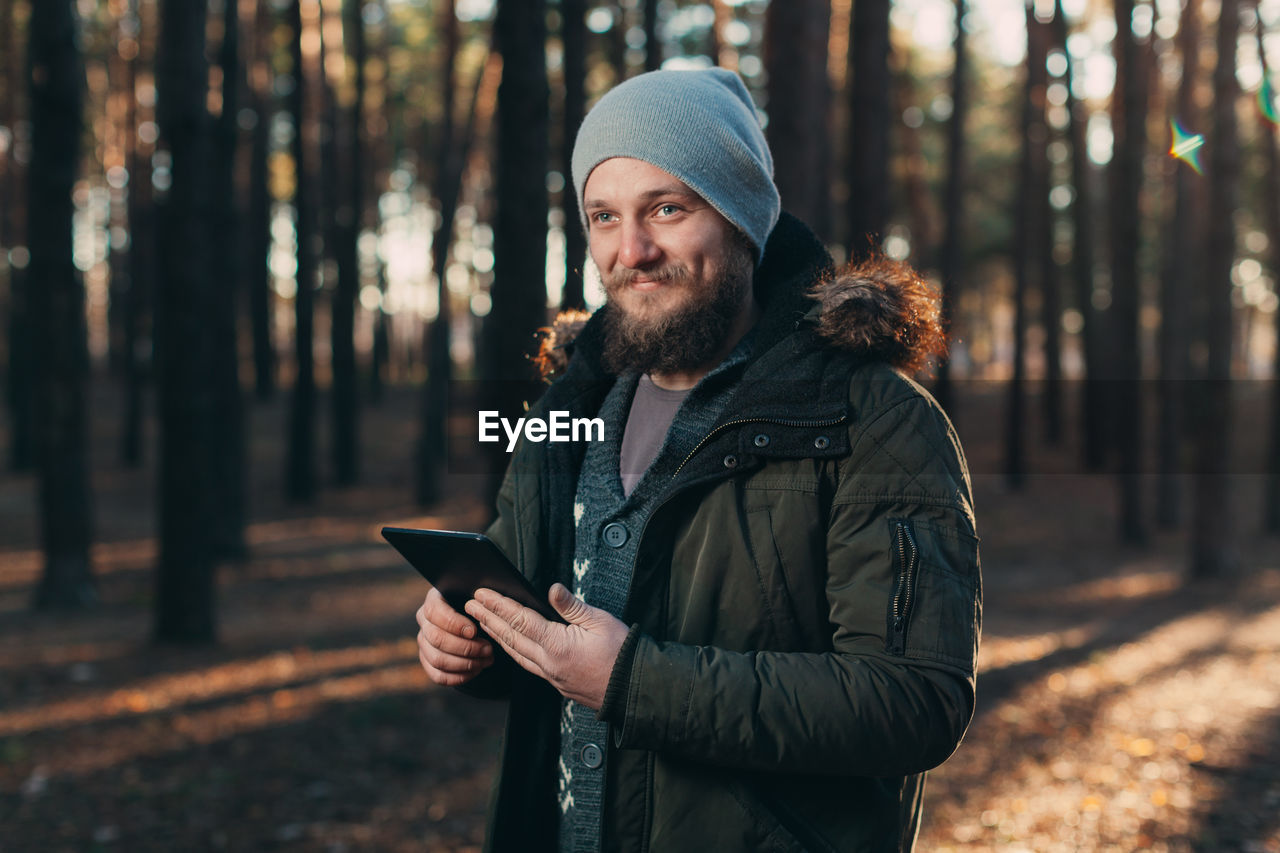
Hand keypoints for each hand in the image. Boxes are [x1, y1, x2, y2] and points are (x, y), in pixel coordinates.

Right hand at [415, 586, 494, 686]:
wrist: (476, 623)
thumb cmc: (479, 607)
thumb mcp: (479, 599)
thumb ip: (479, 601)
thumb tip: (482, 601)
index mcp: (434, 600)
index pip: (434, 611)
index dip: (453, 623)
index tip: (474, 631)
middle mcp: (424, 621)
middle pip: (436, 638)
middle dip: (465, 647)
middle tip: (488, 649)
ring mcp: (424, 643)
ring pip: (437, 659)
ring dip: (465, 664)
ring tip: (485, 661)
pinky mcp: (428, 661)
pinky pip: (438, 676)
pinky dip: (459, 677)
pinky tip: (476, 671)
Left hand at [464, 583, 628, 709]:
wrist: (635, 689)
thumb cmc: (623, 652)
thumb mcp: (600, 621)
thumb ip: (572, 606)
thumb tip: (551, 589)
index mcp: (558, 645)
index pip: (520, 620)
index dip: (498, 605)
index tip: (481, 593)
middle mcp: (548, 664)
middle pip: (510, 637)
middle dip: (488, 619)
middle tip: (469, 605)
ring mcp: (552, 677)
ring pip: (515, 654)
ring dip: (496, 636)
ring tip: (482, 622)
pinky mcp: (558, 684)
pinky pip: (527, 665)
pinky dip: (513, 652)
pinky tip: (509, 645)